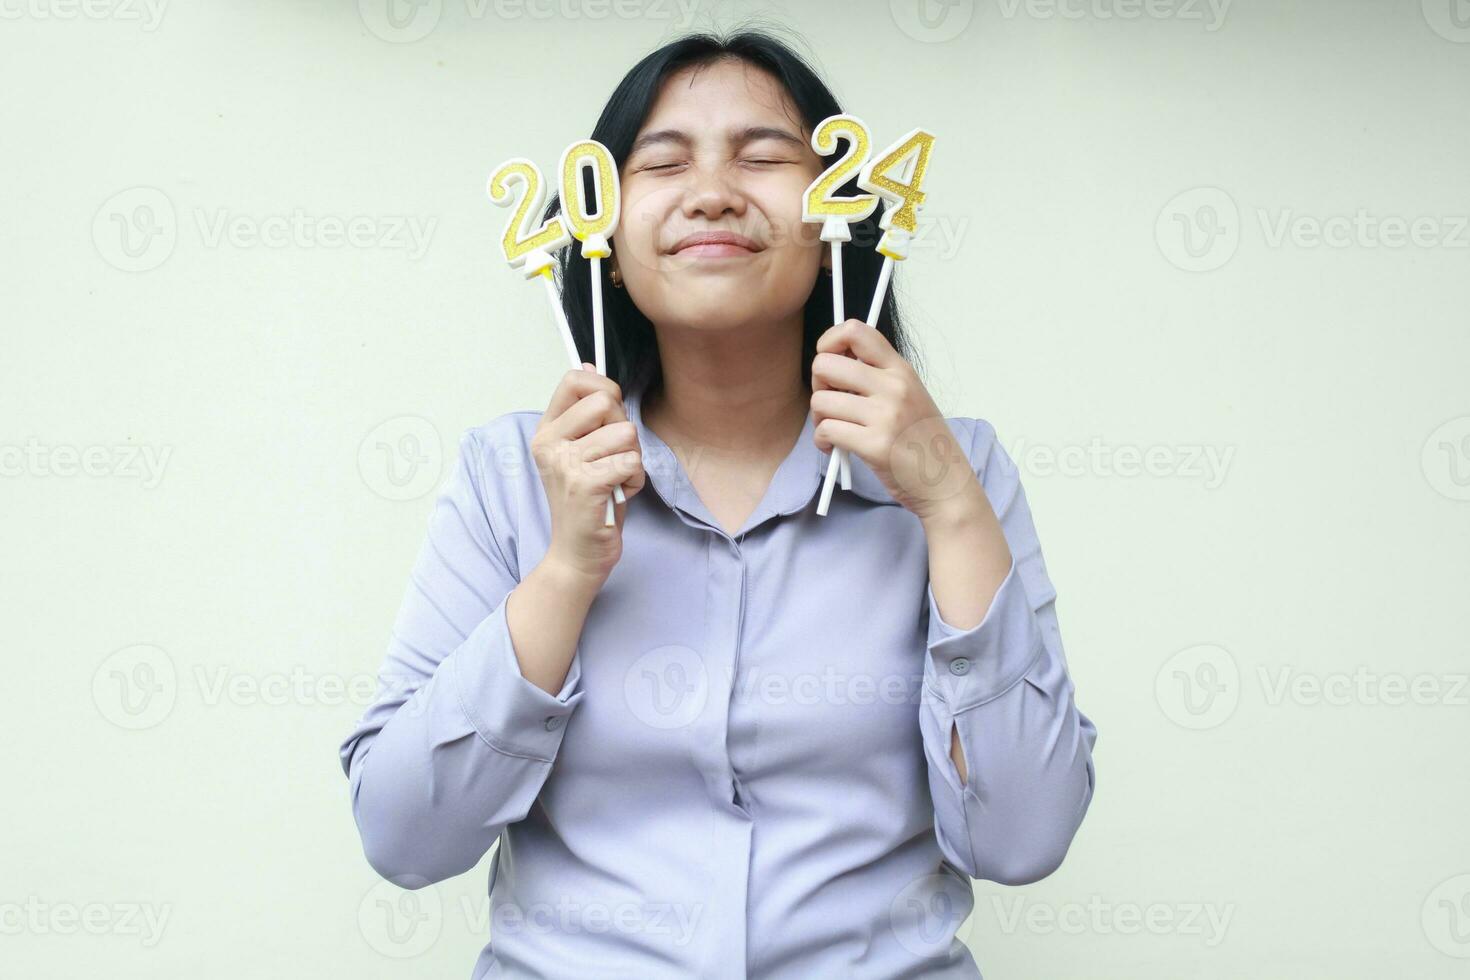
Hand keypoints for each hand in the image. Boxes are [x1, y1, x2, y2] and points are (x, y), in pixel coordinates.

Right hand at [531, 366, 645, 583]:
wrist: (578, 553)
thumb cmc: (588, 502)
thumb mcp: (582, 451)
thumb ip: (586, 412)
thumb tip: (589, 366)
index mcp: (547, 431)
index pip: (575, 380)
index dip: (604, 389)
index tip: (610, 413)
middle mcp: (550, 443)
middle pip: (606, 402)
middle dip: (623, 429)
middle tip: (612, 458)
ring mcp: (565, 463)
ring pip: (626, 433)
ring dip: (632, 460)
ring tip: (614, 480)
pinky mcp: (585, 484)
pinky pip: (631, 461)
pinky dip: (634, 480)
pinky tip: (618, 495)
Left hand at [810, 320, 983, 524]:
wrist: (946, 482)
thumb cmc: (922, 440)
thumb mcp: (910, 394)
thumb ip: (878, 376)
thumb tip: (833, 363)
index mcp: (901, 370)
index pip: (856, 331)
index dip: (829, 341)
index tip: (829, 361)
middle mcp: (893, 387)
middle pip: (825, 364)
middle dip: (818, 384)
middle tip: (831, 402)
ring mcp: (885, 415)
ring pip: (820, 400)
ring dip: (818, 417)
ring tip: (833, 429)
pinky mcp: (874, 445)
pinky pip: (826, 430)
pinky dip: (822, 441)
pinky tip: (834, 448)